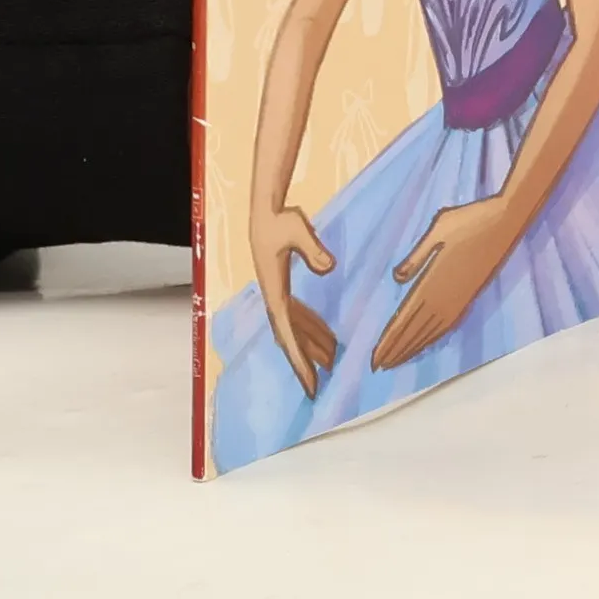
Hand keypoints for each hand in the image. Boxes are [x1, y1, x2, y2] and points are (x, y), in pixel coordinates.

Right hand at [249, 204, 336, 399]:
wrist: (267, 210)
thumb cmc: (281, 219)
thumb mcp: (298, 228)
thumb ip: (313, 248)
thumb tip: (330, 268)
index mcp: (274, 290)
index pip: (287, 332)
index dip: (298, 359)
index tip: (310, 381)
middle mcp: (273, 296)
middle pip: (289, 337)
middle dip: (303, 362)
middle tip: (317, 388)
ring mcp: (277, 291)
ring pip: (294, 328)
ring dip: (310, 346)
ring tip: (332, 363)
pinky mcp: (284, 285)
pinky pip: (298, 314)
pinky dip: (311, 328)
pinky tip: (327, 338)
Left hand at [370, 199, 512, 372]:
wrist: (504, 222)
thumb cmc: (468, 220)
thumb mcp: (437, 230)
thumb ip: (418, 256)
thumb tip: (398, 279)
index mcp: (434, 280)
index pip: (406, 318)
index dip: (390, 339)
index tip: (375, 357)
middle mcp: (446, 296)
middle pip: (416, 330)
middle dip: (396, 349)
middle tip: (378, 367)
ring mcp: (459, 299)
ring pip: (431, 331)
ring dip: (412, 347)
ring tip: (395, 361)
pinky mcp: (469, 296)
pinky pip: (448, 324)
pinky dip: (433, 337)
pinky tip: (425, 343)